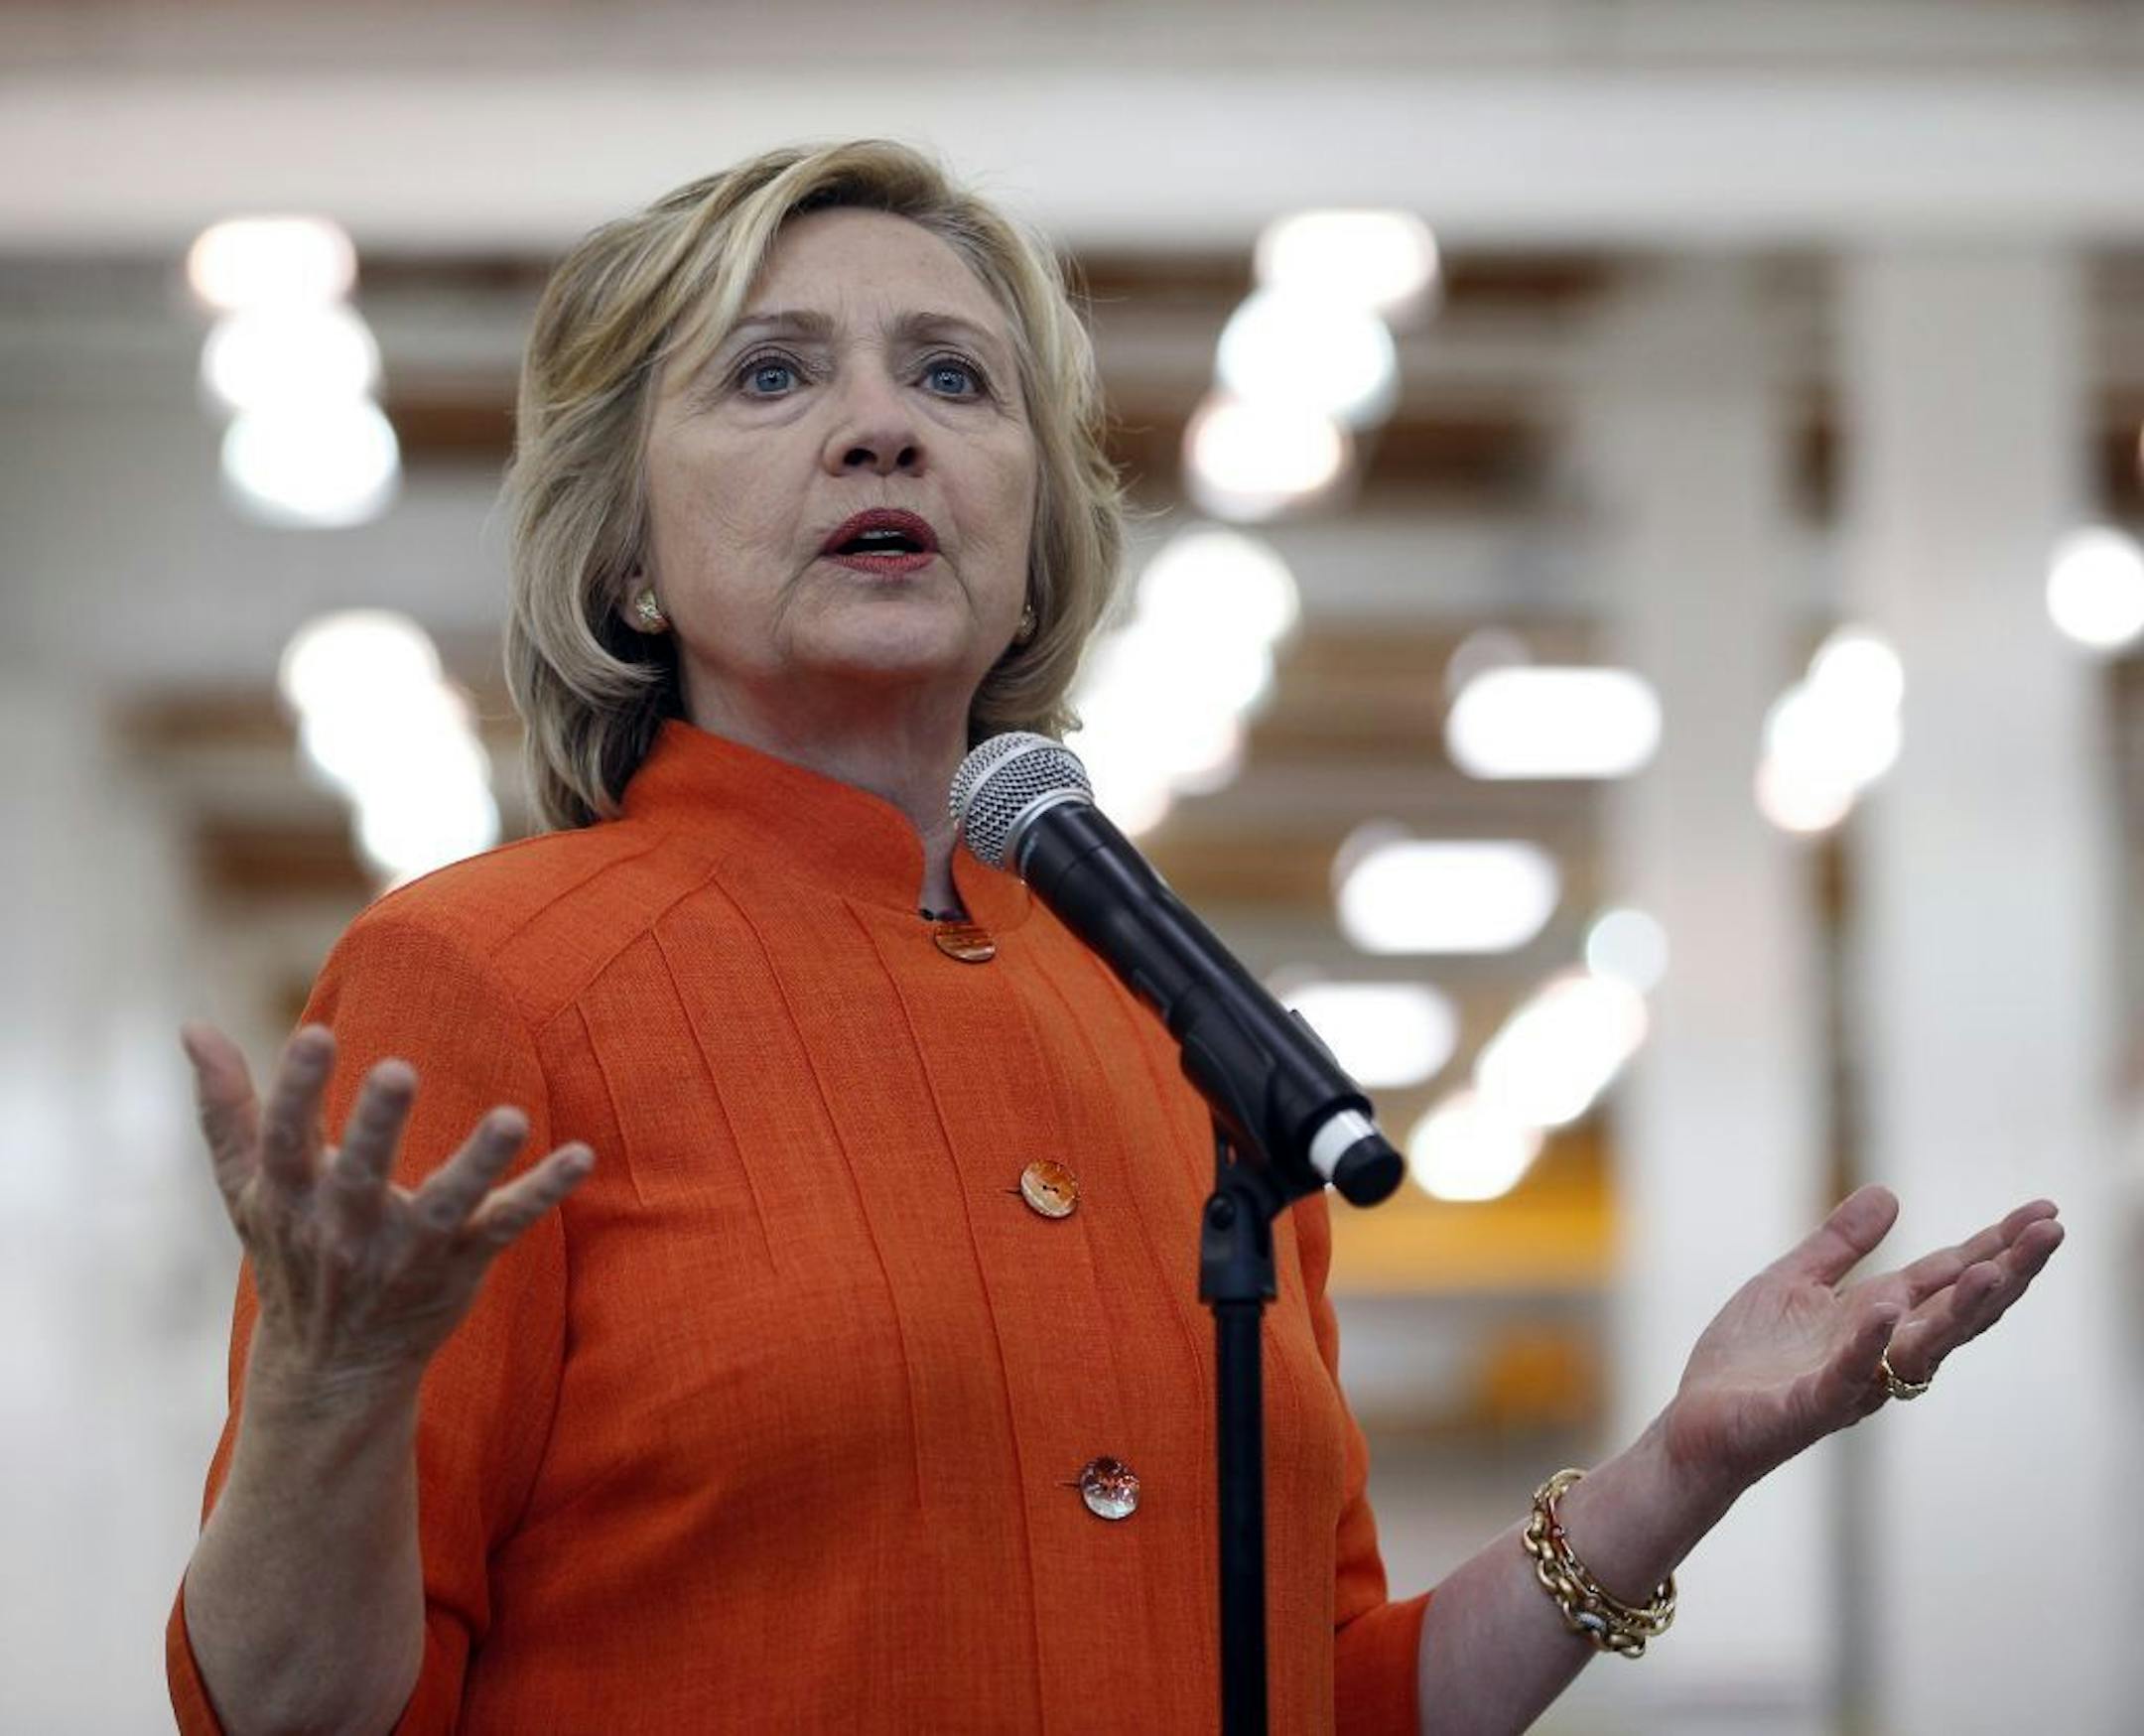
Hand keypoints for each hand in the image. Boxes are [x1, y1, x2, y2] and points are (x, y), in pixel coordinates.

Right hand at [184, 1020, 595, 1412]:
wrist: (330, 1371)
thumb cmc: (290, 1254)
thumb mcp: (248, 1189)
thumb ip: (226, 1107)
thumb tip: (193, 1025)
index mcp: (289, 1198)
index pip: (284, 1141)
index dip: (295, 1090)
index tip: (315, 1035)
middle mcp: (344, 1228)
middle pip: (359, 1173)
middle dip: (376, 1125)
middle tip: (399, 1069)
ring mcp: (405, 1250)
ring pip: (442, 1204)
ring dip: (477, 1162)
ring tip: (512, 1117)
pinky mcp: (459, 1265)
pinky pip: (505, 1225)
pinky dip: (543, 1192)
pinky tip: (581, 1154)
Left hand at [1657, 1184, 2062, 1498]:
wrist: (1698, 1424)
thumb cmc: (1749, 1361)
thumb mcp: (1793, 1283)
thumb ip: (1839, 1244)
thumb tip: (1891, 1192)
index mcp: (1876, 1317)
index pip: (1947, 1277)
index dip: (1996, 1246)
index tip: (2047, 1211)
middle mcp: (1880, 1351)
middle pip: (1957, 1309)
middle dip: (2006, 1271)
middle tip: (2054, 1231)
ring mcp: (1852, 1380)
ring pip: (1921, 1345)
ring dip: (1961, 1309)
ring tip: (1995, 1269)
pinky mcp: (1811, 1404)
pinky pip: (1848, 1373)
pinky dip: (1870, 1342)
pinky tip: (1890, 1307)